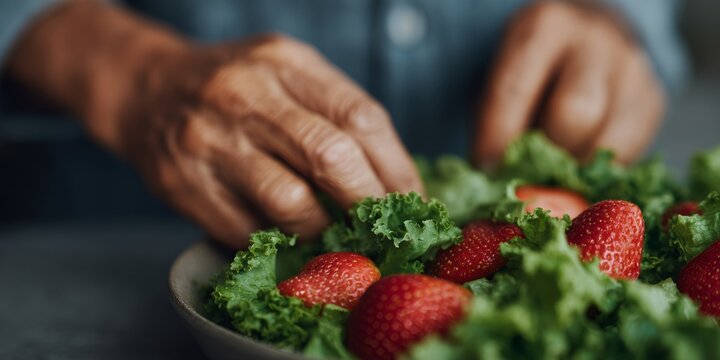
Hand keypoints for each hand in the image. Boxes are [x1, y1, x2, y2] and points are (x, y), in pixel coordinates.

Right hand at [124, 35, 422, 246]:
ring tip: (337, 235)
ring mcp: (211, 140)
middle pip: (332, 156)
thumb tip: (395, 179)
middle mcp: (246, 95)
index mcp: (285, 62)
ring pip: (291, 201)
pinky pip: (249, 229)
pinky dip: (281, 241)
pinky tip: (292, 238)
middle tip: (385, 229)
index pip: (360, 116)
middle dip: (370, 203)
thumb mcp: (287, 73)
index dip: (396, 167)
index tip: (414, 201)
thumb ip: (336, 111)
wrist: (147, 90)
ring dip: (325, 229)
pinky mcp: (185, 184)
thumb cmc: (237, 87)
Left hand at [474, 1, 664, 165]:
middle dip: (546, 153)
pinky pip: (627, 154)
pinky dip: (598, 173)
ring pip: (605, 141)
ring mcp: (630, 69)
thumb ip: (497, 120)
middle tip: (526, 171)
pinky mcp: (652, 100)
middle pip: (573, 114)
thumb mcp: (507, 76)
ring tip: (552, 174)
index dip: (498, 138)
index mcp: (544, 27)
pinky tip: (578, 168)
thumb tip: (493, 176)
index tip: (487, 168)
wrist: (587, 37)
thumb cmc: (534, 68)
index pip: (515, 90)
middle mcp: (593, 42)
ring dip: (574, 170)